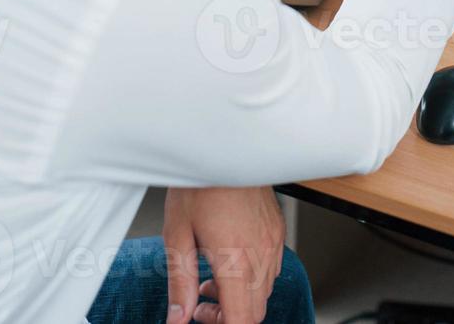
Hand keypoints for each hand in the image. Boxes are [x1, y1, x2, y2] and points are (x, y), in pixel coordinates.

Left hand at [163, 186, 284, 323]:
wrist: (224, 147)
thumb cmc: (200, 184)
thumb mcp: (177, 236)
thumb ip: (179, 284)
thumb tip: (177, 318)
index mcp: (235, 261)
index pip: (241, 320)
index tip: (201, 316)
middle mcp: (260, 255)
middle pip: (255, 312)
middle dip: (227, 315)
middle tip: (200, 300)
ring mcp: (272, 243)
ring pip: (264, 292)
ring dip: (239, 296)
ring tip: (211, 278)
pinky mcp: (276, 231)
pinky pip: (272, 269)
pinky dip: (252, 277)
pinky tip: (231, 261)